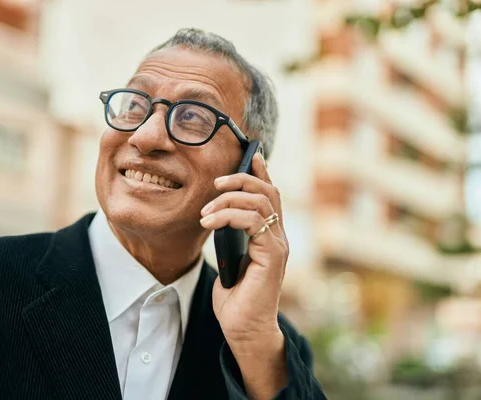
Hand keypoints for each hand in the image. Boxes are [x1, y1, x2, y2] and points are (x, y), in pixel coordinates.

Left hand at [200, 152, 288, 397]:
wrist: (243, 328)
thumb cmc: (235, 297)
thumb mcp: (230, 257)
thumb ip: (231, 235)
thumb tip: (218, 213)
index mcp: (270, 235)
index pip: (270, 194)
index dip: (261, 171)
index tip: (250, 153)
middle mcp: (279, 236)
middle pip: (269, 191)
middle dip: (242, 178)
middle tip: (216, 182)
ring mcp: (278, 245)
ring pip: (261, 201)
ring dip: (230, 198)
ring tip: (206, 211)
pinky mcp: (273, 254)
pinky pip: (254, 220)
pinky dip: (229, 215)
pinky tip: (209, 222)